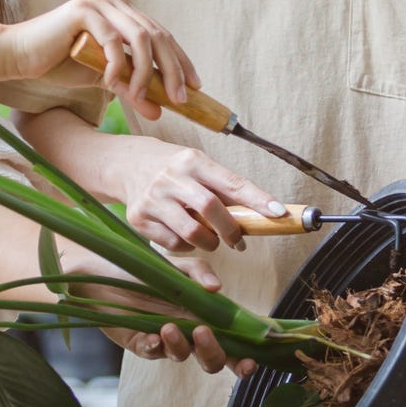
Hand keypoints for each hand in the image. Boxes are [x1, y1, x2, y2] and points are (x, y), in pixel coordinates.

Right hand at [0, 0, 198, 118]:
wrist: (20, 57)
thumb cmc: (59, 65)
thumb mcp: (104, 79)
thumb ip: (132, 87)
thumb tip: (160, 110)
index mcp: (122, 10)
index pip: (162, 34)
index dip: (181, 60)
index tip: (195, 86)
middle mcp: (114, 0)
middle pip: (158, 34)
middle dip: (173, 69)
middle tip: (181, 98)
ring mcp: (99, 2)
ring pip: (140, 38)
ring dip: (147, 72)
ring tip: (145, 97)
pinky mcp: (83, 10)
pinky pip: (112, 41)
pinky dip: (117, 66)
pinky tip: (112, 84)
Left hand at [60, 244, 257, 377]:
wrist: (104, 270)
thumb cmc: (145, 268)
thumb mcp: (177, 266)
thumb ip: (200, 273)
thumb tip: (218, 289)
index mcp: (206, 316)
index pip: (233, 343)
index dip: (244, 358)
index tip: (250, 361)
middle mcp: (189, 333)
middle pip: (212, 360)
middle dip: (213, 353)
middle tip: (202, 333)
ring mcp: (165, 341)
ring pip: (182, 357)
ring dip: (180, 345)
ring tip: (168, 326)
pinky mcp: (141, 344)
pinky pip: (152, 353)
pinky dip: (154, 346)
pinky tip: (151, 336)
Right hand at [109, 135, 285, 252]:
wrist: (128, 164)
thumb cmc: (175, 168)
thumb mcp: (198, 166)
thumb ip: (224, 188)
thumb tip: (263, 212)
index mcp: (192, 161)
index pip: (231, 182)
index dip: (257, 199)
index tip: (278, 213)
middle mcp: (171, 177)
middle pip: (211, 208)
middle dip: (231, 230)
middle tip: (239, 241)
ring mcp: (153, 198)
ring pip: (191, 232)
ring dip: (210, 242)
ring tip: (212, 240)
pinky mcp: (139, 217)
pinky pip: (172, 243)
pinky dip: (186, 246)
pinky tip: (186, 237)